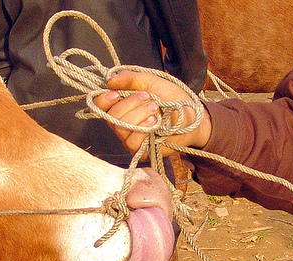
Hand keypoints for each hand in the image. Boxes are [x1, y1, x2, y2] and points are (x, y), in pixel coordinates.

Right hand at [94, 71, 211, 155]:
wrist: (192, 116)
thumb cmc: (172, 98)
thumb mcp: (152, 82)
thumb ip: (131, 78)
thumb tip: (109, 80)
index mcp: (121, 105)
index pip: (100, 106)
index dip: (103, 100)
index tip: (115, 94)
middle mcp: (121, 122)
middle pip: (111, 117)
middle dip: (130, 105)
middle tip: (148, 98)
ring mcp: (129, 137)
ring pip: (121, 129)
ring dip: (139, 116)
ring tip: (155, 111)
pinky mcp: (140, 150)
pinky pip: (132, 142)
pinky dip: (143, 129)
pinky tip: (155, 123)